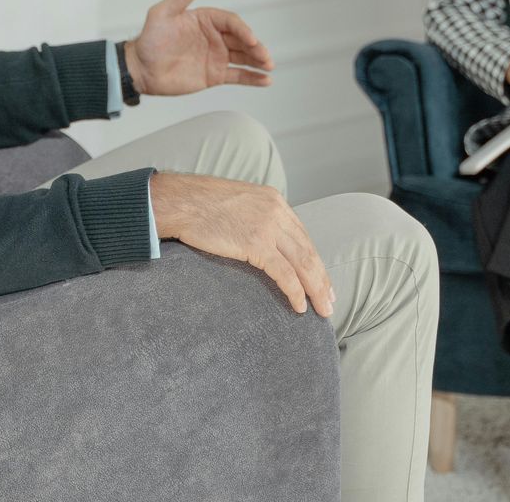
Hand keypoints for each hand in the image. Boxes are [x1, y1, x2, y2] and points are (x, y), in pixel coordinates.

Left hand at [125, 0, 274, 96]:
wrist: (140, 69)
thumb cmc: (149, 39)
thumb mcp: (163, 13)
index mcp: (206, 20)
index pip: (231, 22)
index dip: (243, 30)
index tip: (250, 39)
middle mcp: (215, 37)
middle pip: (242, 40)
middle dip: (256, 47)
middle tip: (265, 56)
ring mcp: (216, 56)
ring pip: (244, 57)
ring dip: (258, 61)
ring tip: (269, 66)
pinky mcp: (214, 75)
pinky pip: (238, 75)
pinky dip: (252, 78)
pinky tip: (265, 80)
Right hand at [150, 172, 333, 317]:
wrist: (179, 201)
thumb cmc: (200, 205)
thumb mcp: (239, 203)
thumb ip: (256, 218)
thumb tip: (264, 242)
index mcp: (274, 201)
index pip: (302, 236)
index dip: (315, 261)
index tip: (323, 280)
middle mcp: (277, 211)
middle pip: (308, 250)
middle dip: (322, 279)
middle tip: (330, 301)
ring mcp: (268, 226)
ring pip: (302, 263)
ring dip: (315, 289)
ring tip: (323, 309)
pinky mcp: (255, 243)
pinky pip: (283, 273)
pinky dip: (295, 291)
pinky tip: (299, 306)